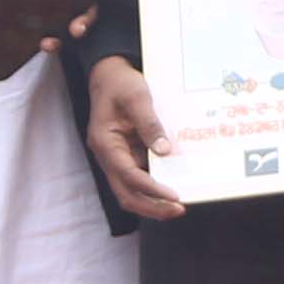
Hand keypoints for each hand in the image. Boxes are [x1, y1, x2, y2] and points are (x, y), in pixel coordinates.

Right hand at [84, 58, 184, 217]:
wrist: (110, 74)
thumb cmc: (120, 83)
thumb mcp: (137, 97)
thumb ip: (149, 124)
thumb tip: (163, 150)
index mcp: (105, 143)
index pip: (128, 175)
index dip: (151, 189)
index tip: (173, 196)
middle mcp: (108, 155)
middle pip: (126, 193)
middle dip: (151, 206)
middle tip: (178, 209)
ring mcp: (117, 158)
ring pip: (131, 190)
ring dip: (153, 201)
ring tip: (178, 206)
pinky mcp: (127, 155)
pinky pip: (140, 177)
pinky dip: (155, 187)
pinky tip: (174, 185)